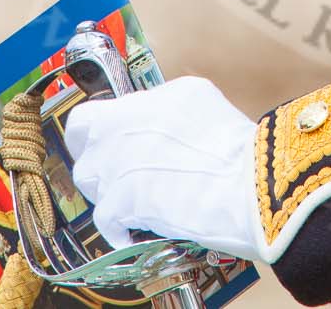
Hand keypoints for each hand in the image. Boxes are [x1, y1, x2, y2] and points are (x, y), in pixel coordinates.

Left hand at [63, 75, 264, 262]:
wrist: (247, 183)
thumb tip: (154, 123)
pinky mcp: (121, 201)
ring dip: (109, 195)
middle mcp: (123, 127)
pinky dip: (119, 229)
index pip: (90, 115)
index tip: (99, 145)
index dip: (89, 134)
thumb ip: (164, 108)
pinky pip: (105, 220)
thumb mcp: (201, 102)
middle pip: (84, 149)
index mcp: (146, 101)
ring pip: (92, 184)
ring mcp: (118, 164)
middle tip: (118, 176)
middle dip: (98, 164)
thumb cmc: (237, 148)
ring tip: (136, 204)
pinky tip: (137, 230)